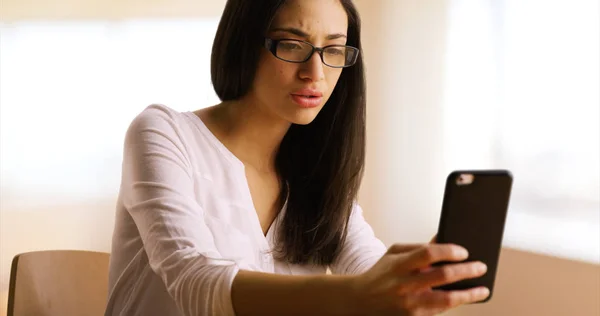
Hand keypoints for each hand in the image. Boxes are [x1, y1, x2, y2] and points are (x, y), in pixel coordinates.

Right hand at [350, 242, 487, 315]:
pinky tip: (465, 299)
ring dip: (468, 294)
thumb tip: (443, 238)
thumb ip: (417, 247)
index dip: (449, 251)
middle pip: (442, 276)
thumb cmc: (381, 274)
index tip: (464, 251)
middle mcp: (404, 284)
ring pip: (446, 300)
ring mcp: (409, 303)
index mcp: (399, 264)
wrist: (361, 301)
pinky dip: (455, 304)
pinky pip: (440, 311)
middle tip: (481, 267)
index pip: (428, 253)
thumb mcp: (394, 254)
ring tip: (482, 290)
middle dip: (466, 271)